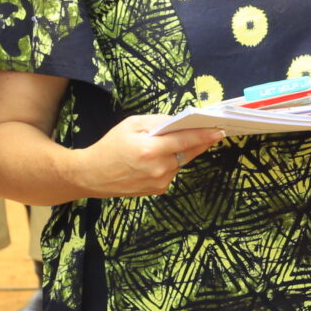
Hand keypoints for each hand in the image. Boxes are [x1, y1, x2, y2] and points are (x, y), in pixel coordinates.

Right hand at [79, 115, 225, 198]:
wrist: (91, 175)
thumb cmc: (109, 146)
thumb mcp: (130, 125)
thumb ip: (157, 122)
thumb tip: (179, 121)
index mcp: (150, 150)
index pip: (185, 140)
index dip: (204, 135)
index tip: (219, 130)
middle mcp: (158, 168)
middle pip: (188, 152)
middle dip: (200, 141)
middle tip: (212, 131)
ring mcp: (160, 182)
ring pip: (181, 162)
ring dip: (182, 152)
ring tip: (176, 142)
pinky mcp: (159, 190)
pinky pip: (172, 172)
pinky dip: (171, 163)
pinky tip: (160, 158)